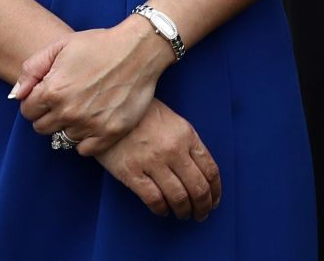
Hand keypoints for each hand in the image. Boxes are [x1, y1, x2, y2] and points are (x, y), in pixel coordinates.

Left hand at [10, 17, 174, 155]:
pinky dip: (85, 139)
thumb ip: (32, 69)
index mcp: (53, 90)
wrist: (138, 50)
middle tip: (65, 101)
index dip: (35, 102)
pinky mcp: (109, 133)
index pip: (27, 111)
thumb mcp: (60, 46)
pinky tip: (92, 121)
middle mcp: (69, 112)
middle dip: (48, 115)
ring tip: (82, 107)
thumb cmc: (98, 44)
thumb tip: (16, 95)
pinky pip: (84, 150)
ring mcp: (89, 125)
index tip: (47, 94)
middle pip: (42, 128)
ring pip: (63, 138)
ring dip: (68, 126)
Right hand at [96, 100, 222, 220]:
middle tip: (201, 214)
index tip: (214, 201)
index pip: (210, 170)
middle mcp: (173, 149)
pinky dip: (162, 209)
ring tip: (183, 214)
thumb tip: (201, 174)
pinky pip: (154, 199)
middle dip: (203, 207)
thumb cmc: (143, 115)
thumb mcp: (173, 122)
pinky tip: (163, 210)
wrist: (109, 110)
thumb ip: (188, 144)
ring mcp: (152, 162)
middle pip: (198, 188)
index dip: (215, 191)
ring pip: (178, 198)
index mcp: (186, 135)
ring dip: (184, 211)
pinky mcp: (132, 173)